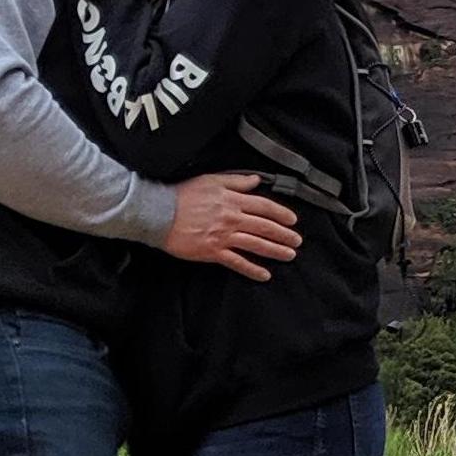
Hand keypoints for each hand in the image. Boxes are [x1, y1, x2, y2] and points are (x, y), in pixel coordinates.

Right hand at [165, 173, 302, 280]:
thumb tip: (256, 181)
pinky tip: (264, 274)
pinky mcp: (212, 252)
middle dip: (284, 235)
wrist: (158, 213)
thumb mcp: (211, 180)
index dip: (281, 214)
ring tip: (289, 255)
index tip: (293, 220)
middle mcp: (231, 219)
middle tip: (297, 241)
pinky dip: (252, 269)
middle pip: (265, 227)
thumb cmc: (182, 194)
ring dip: (275, 251)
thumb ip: (236, 181)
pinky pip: (237, 262)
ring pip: (255, 244)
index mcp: (232, 200)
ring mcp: (222, 237)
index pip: (264, 207)